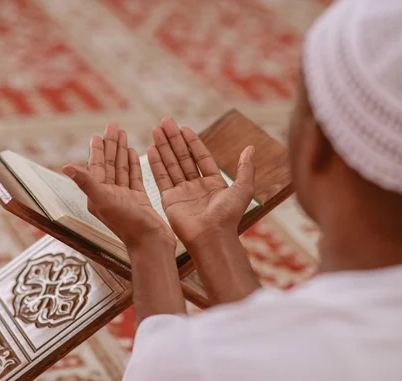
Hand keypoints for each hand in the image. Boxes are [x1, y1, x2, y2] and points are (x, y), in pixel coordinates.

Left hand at [63, 123, 175, 249]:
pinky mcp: (139, 200)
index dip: (97, 150)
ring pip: (122, 169)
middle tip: (113, 126)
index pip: (97, 167)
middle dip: (111, 145)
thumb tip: (65, 166)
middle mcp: (110, 195)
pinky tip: (133, 152)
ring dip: (122, 151)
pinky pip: (134, 177)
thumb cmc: (128, 225)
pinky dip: (133, 164)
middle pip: (109, 164)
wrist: (151, 244)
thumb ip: (86, 182)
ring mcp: (125, 198)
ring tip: (123, 133)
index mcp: (98, 195)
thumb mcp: (104, 201)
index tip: (97, 134)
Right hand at [148, 118, 255, 245]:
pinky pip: (161, 178)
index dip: (192, 142)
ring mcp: (182, 192)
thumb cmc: (228, 216)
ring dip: (163, 146)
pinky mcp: (169, 200)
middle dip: (174, 139)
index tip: (184, 128)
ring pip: (171, 164)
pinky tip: (151, 148)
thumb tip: (250, 148)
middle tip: (165, 121)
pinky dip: (156, 163)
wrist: (212, 237)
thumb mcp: (243, 189)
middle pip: (183, 157)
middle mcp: (196, 186)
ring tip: (156, 129)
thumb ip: (245, 168)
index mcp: (214, 183)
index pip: (201, 156)